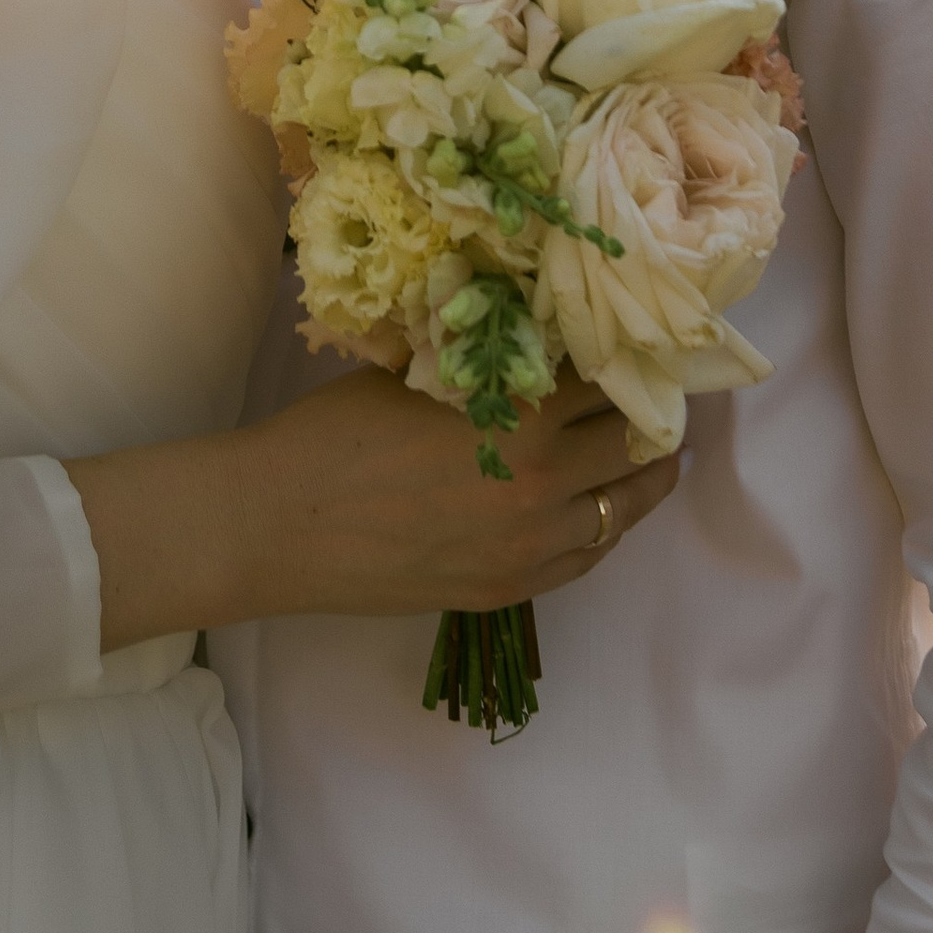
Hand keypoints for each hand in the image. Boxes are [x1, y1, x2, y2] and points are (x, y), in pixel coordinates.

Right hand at [67, 367, 680, 650]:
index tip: (639, 342)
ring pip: (624, 508)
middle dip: (649, 413)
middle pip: (637, 443)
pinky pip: (587, 557)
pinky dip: (602, 524)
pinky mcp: (511, 591)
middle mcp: (544, 484)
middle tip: (653, 391)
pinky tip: (597, 502)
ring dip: (638, 474)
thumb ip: (493, 365)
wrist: (278, 524)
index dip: (629, 356)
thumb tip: (543, 341)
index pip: (612, 378)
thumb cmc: (336, 433)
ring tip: (644, 448)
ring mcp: (531, 548)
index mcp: (522, 415)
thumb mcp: (423, 374)